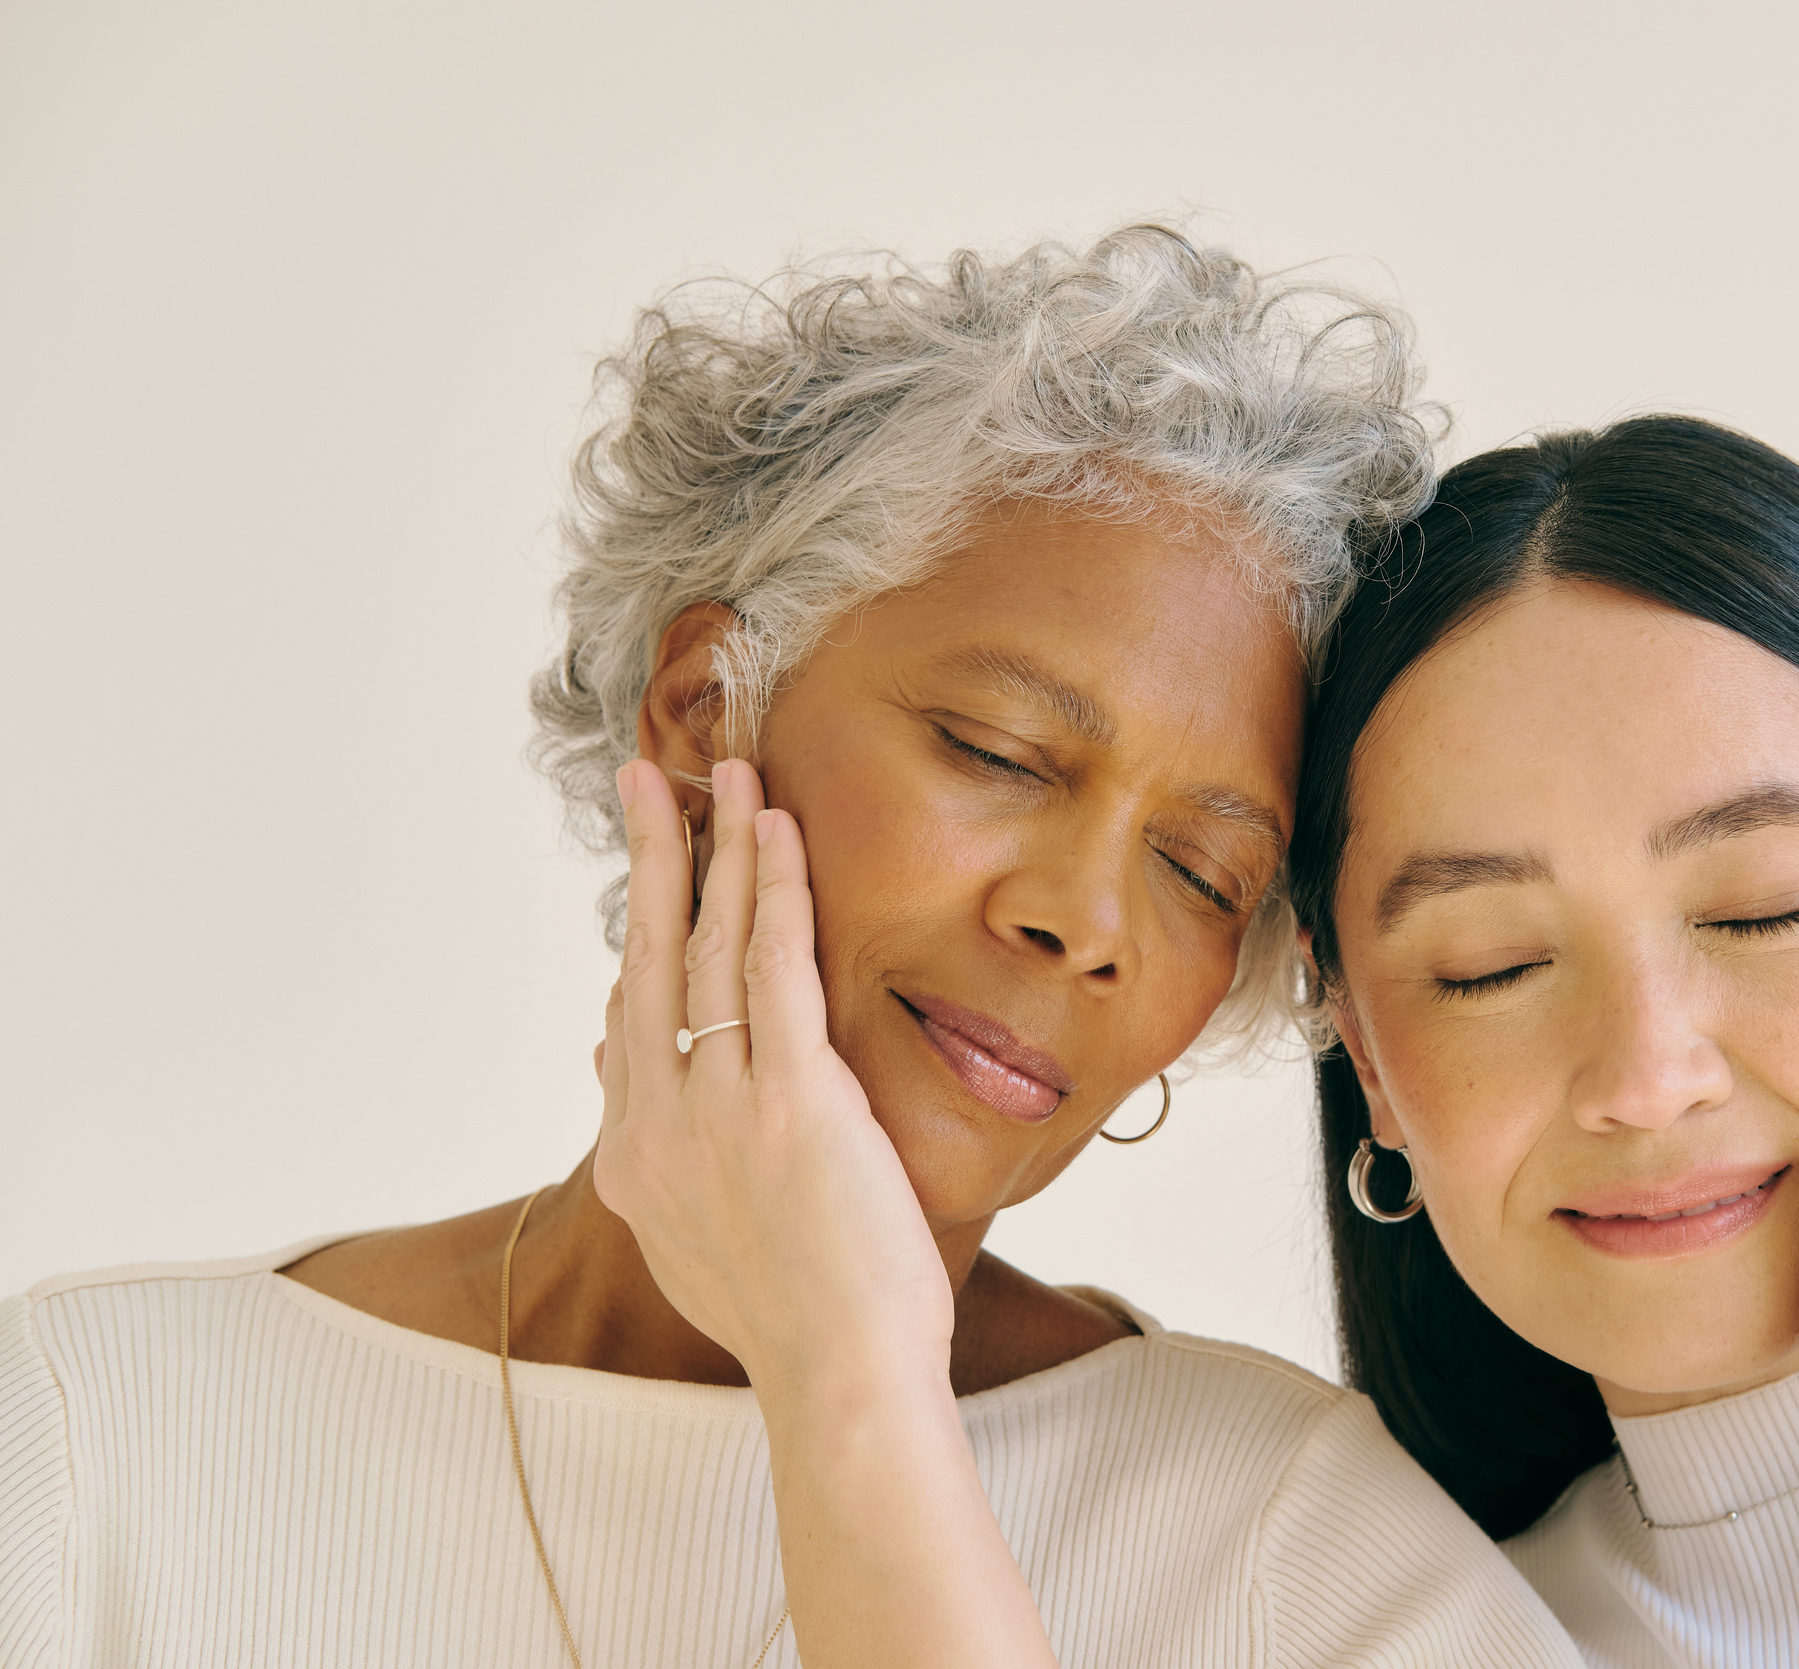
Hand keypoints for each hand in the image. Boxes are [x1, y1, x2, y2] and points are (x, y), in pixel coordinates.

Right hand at [592, 756, 955, 1401]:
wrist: (839, 1377)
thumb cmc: (793, 1318)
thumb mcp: (689, 1236)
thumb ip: (650, 1151)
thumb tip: (609, 1060)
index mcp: (634, 1157)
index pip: (628, 1019)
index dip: (642, 937)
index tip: (656, 871)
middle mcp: (658, 1122)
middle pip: (644, 958)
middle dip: (649, 857)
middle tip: (647, 778)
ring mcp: (719, 1107)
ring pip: (705, 947)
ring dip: (718, 848)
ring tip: (727, 773)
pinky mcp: (792, 1097)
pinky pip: (773, 967)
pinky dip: (773, 887)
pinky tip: (775, 828)